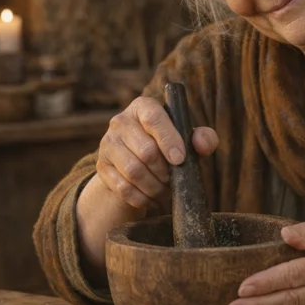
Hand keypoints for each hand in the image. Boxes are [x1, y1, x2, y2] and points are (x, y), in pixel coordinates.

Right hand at [95, 96, 218, 211]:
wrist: (137, 163)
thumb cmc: (168, 146)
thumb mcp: (187, 139)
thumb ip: (202, 138)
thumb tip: (202, 144)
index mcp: (143, 107)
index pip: (154, 118)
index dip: (169, 140)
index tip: (180, 160)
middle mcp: (121, 121)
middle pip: (146, 150)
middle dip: (164, 171)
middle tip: (173, 180)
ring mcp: (107, 144)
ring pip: (134, 172)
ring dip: (155, 187)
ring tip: (165, 190)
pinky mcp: (102, 166)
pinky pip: (123, 188)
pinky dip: (142, 198)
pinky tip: (151, 198)